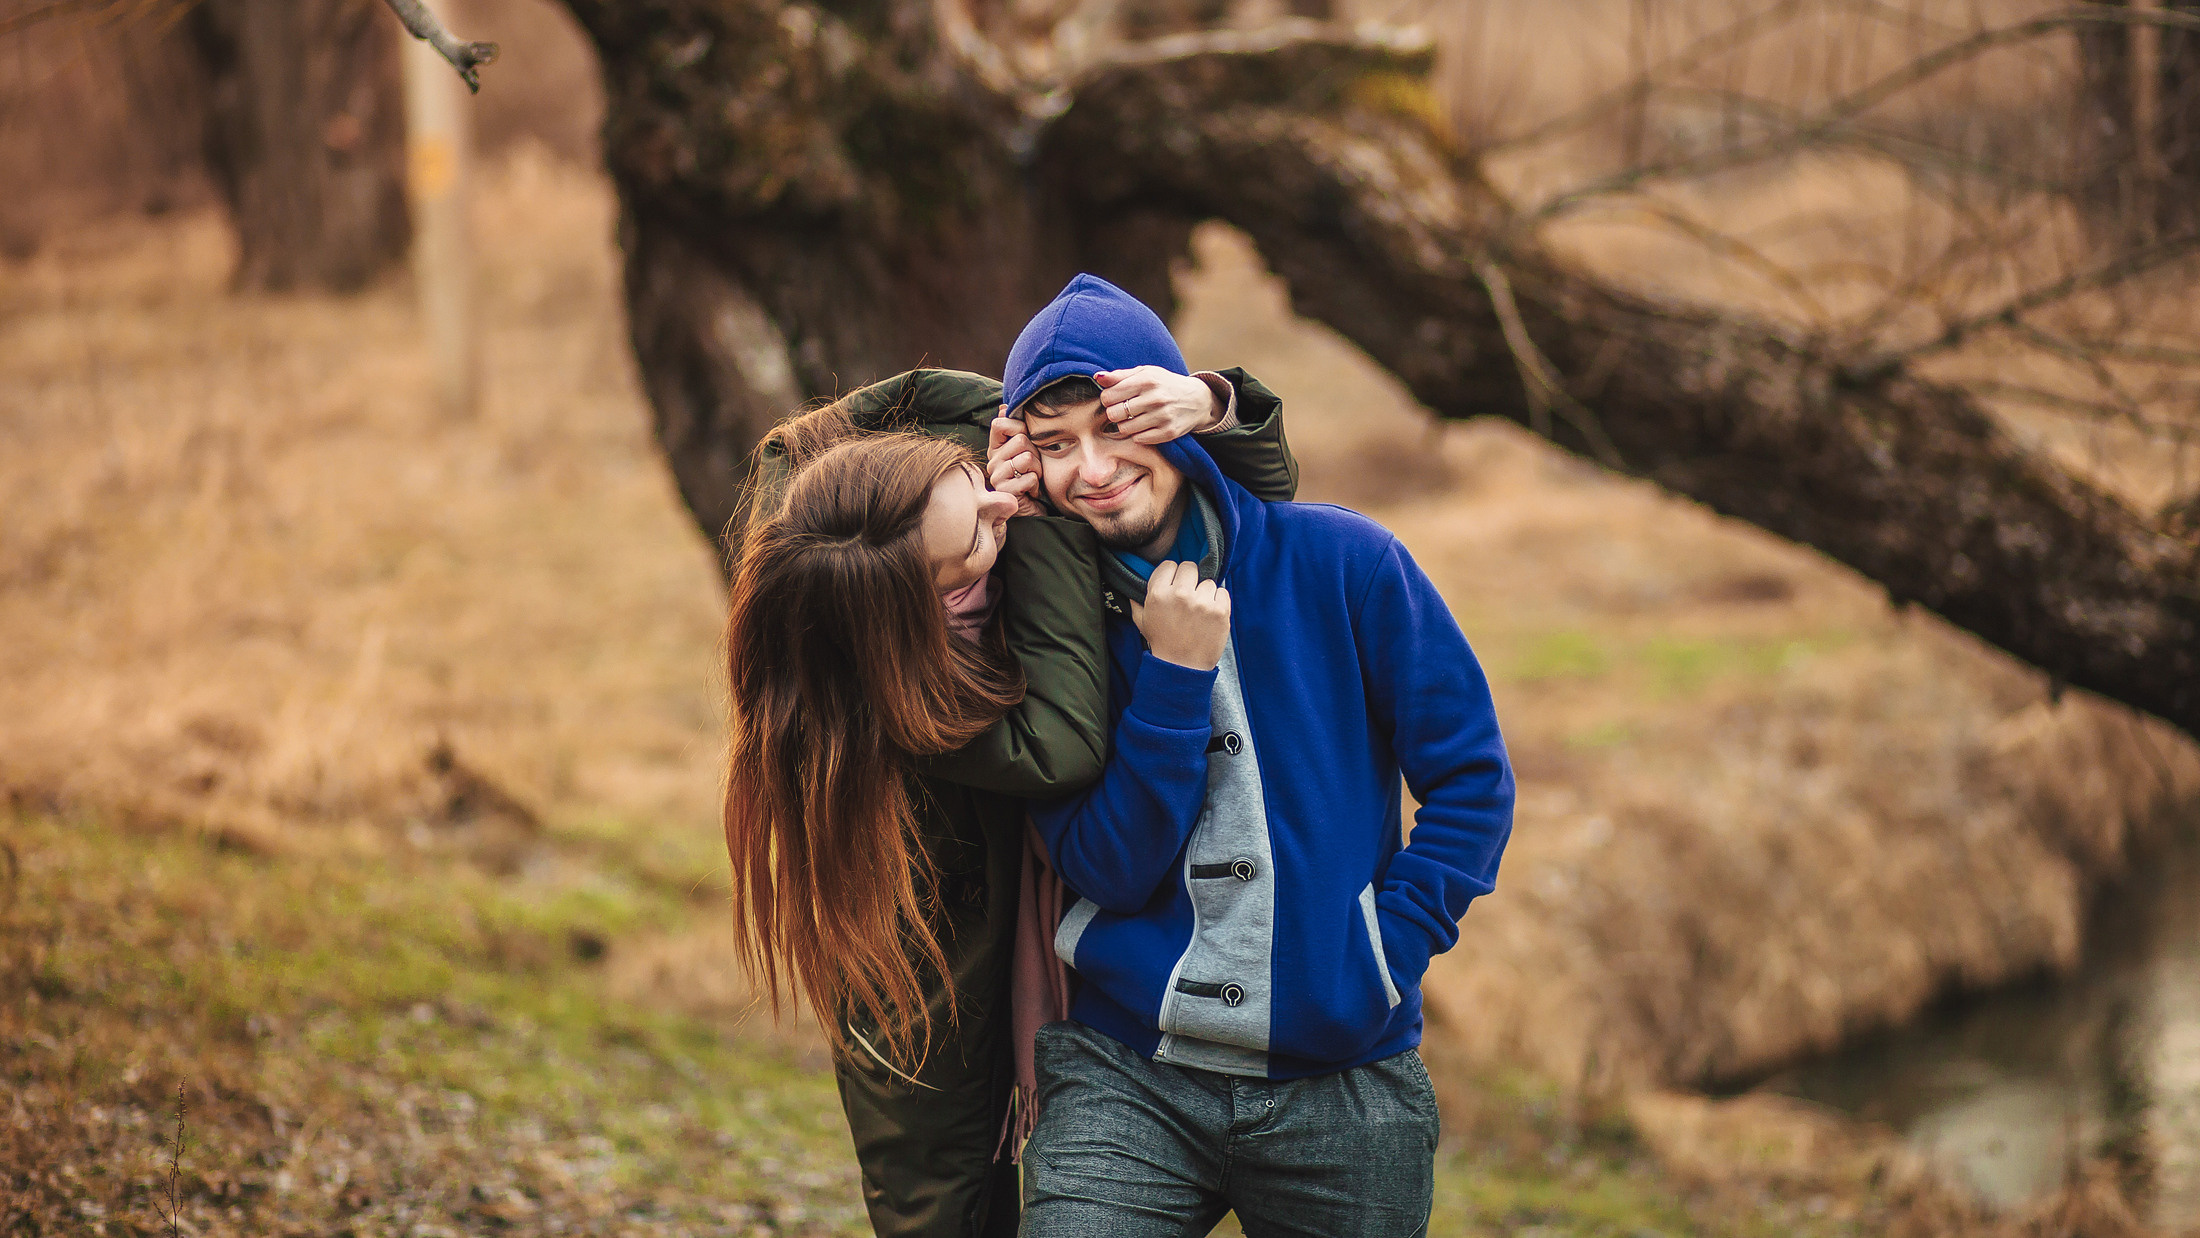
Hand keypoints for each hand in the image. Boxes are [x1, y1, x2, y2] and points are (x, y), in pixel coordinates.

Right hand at [987, 411, 1042, 515]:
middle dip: (1035, 452)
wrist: (1033, 506)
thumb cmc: (1031, 475)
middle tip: (1032, 466)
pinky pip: (1030, 478)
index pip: (999, 423)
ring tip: (1032, 477)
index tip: (1026, 438)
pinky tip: (1029, 490)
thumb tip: (1003, 407)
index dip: (1018, 427)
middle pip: (1020, 440)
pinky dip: (1035, 485)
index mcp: (995, 447)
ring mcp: (996, 477)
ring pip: (1027, 458)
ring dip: (1037, 469)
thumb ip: (1016, 429)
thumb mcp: (1026, 449)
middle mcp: (992, 461)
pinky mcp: (1005, 492)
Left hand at [1095, 366, 1223, 443]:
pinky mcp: (1168, 432)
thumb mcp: (1145, 373)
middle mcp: (1155, 398)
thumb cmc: (1165, 384)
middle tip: (1123, 410)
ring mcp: (1163, 416)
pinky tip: (1144, 426)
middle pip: (1114, 414)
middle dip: (1115, 413)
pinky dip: (1138, 434)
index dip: (1107, 399)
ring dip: (1125, 425)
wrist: (1197, 400)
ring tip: (1134, 418)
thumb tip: (1098, 377)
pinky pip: (1139, 439)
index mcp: (1147, 380)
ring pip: (1124, 429)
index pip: (1108, 396)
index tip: (1115, 399)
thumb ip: (1120, 376)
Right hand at [1130, 560, 1229, 670]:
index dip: (1172, 574)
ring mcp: (1202, 602)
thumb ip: (1137, 601)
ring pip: (1207, 581)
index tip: (1174, 584)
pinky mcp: (1220, 611)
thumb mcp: (1142, 621)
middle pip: (1190, 568)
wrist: (1182, 667)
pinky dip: (1218, 600)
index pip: (1169, 565)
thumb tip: (1133, 588)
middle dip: (1189, 579)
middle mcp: (1181, 595)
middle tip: (1189, 594)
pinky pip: (1222, 591)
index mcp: (1159, 594)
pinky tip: (1210, 613)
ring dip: (1204, 592)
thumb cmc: (1162, 643)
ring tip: (1199, 609)